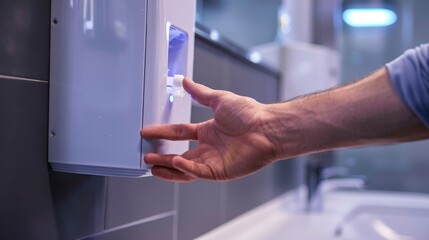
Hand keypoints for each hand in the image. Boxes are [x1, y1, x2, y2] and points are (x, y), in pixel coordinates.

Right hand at [141, 78, 275, 181]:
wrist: (267, 127)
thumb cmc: (250, 113)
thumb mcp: (219, 99)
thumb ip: (200, 93)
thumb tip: (185, 81)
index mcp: (207, 131)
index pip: (179, 133)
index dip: (162, 133)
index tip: (147, 132)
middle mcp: (209, 148)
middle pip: (179, 154)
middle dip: (161, 155)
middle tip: (145, 154)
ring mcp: (214, 161)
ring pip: (185, 168)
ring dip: (168, 167)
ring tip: (152, 165)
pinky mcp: (220, 172)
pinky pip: (198, 172)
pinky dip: (185, 169)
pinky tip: (174, 162)